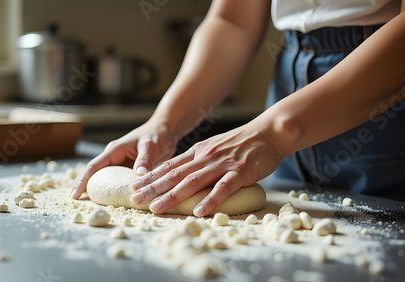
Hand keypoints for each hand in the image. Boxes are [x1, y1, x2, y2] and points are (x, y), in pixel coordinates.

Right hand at [70, 120, 176, 198]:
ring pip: (105, 179)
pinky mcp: (128, 170)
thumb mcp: (150, 146)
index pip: (93, 167)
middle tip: (74, 202)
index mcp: (114, 150)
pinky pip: (118, 182)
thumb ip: (144, 160)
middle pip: (94, 174)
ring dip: (96, 190)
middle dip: (83, 186)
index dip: (82, 181)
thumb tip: (138, 176)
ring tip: (86, 205)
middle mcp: (114, 158)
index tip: (74, 194)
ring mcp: (120, 164)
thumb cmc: (156, 134)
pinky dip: (112, 191)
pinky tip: (109, 202)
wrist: (165, 131)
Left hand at [130, 122, 284, 216]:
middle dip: (152, 188)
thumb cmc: (242, 142)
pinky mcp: (240, 172)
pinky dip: (210, 200)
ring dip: (172, 196)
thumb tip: (180, 175)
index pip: (169, 166)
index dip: (150, 178)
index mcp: (198, 151)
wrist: (270, 131)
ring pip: (192, 181)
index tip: (134, 188)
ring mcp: (222, 164)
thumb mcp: (214, 147)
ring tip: (156, 208)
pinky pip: (223, 188)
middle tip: (134, 200)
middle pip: (174, 175)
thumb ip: (198, 160)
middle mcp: (205, 156)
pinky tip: (199, 211)